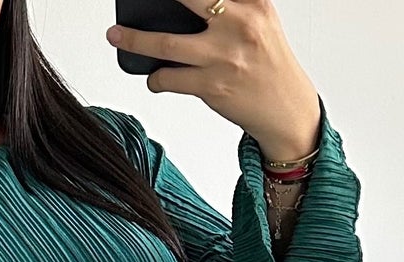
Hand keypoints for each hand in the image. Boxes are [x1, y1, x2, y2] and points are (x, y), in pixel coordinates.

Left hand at [106, 0, 322, 163]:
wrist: (287, 109)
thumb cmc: (268, 64)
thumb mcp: (260, 21)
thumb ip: (230, 5)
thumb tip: (186, 4)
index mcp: (253, 3)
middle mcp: (239, 25)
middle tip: (131, 0)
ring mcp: (223, 58)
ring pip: (166, 44)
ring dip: (135, 40)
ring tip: (116, 36)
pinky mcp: (212, 87)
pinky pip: (171, 79)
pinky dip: (156, 79)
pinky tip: (155, 77)